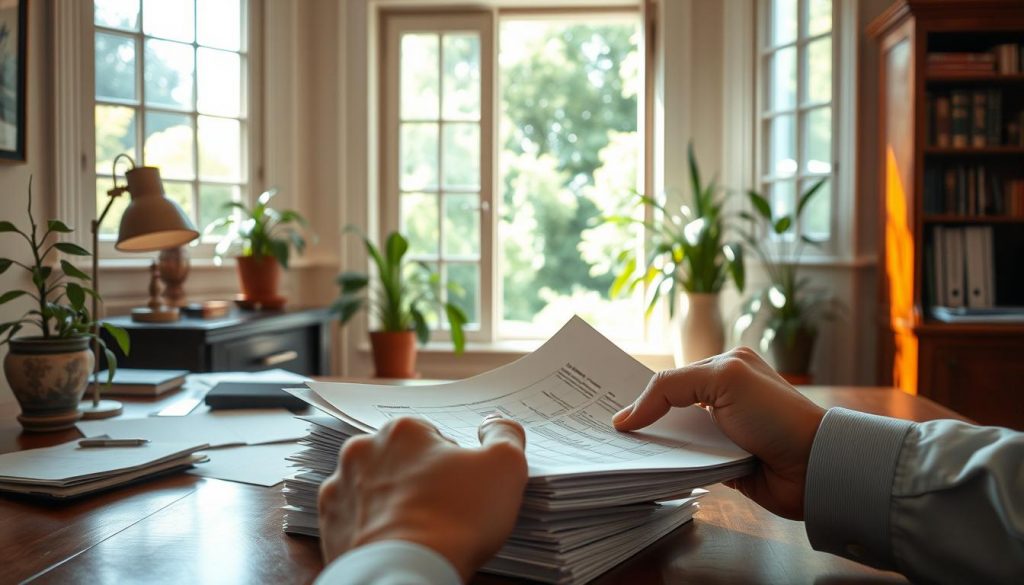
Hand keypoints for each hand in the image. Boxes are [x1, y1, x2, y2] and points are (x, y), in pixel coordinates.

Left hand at [317, 415, 527, 580]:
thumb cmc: (456, 519)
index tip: (461, 489)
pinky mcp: (328, 525)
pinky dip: (371, 528)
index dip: (452, 464)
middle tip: (443, 511)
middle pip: (399, 460)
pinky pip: (354, 519)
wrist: (407, 573)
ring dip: (391, 502)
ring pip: (373, 489)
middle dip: (418, 480)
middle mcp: (362, 452)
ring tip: (418, 530)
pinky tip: (395, 542)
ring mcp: (340, 489)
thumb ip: (504, 435)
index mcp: (401, 431)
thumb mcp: (504, 467)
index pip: (432, 438)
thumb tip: (497, 423)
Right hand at [612, 347, 824, 519]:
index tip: (607, 405)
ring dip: (656, 446)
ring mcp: (724, 431)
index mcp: (724, 367)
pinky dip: (673, 467)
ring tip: (619, 454)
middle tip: (606, 432)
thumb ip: (670, 388)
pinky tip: (649, 470)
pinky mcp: (725, 463)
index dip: (642, 392)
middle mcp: (723, 397)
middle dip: (644, 419)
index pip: (672, 377)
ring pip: (676, 438)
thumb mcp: (721, 380)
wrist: (813, 467)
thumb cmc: (775, 415)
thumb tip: (625, 417)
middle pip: (671, 407)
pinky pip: (689, 463)